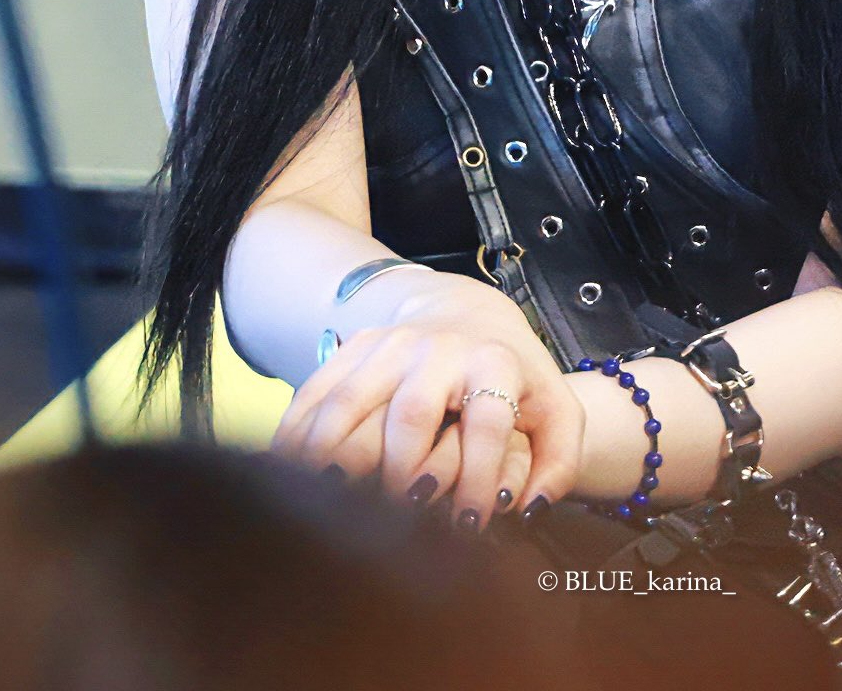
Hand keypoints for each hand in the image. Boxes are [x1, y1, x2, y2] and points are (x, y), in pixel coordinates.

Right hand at [268, 272, 583, 527]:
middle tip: (392, 522)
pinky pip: (318, 389)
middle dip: (398, 473)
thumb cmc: (513, 379)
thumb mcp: (554, 411)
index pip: (487, 421)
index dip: (478, 477)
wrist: (471, 313)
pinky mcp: (355, 348)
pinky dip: (298, 431)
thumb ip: (558, 461)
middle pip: (411, 412)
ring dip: (334, 457)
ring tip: (326, 507)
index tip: (468, 529)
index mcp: (494, 363)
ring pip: (353, 400)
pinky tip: (283, 471)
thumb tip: (527, 509)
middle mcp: (440, 350)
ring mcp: (391, 345)